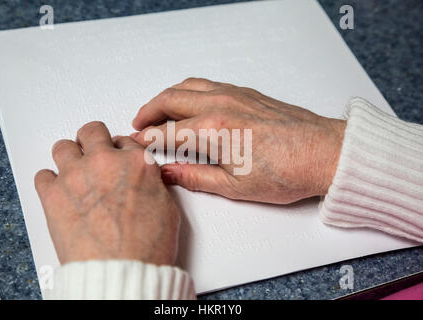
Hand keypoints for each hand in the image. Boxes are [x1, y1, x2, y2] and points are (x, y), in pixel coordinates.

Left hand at [34, 121, 179, 264]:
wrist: (121, 273)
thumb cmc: (146, 249)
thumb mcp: (167, 209)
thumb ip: (152, 185)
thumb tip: (145, 181)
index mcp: (137, 163)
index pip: (125, 140)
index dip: (120, 150)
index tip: (116, 157)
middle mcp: (105, 162)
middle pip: (92, 131)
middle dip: (93, 141)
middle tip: (92, 154)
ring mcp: (76, 176)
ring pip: (62, 146)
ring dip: (69, 157)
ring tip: (73, 171)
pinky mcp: (53, 195)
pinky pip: (42, 175)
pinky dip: (50, 182)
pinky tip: (59, 193)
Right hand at [132, 78, 345, 203]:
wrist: (323, 153)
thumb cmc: (286, 172)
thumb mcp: (235, 186)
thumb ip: (195, 177)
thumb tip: (168, 174)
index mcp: (213, 130)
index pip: (166, 132)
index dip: (146, 139)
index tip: (134, 144)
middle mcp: (219, 105)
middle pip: (170, 100)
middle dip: (148, 111)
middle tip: (138, 124)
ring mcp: (233, 94)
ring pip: (187, 86)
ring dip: (166, 97)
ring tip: (157, 110)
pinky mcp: (245, 92)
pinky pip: (206, 84)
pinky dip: (188, 90)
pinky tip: (189, 102)